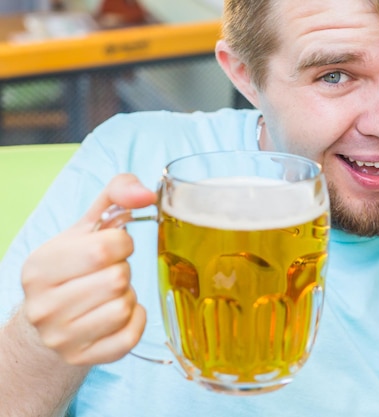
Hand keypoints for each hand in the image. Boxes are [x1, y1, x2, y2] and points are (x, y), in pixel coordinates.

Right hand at [21, 174, 156, 364]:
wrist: (50, 320)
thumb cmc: (74, 266)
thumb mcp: (88, 226)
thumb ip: (117, 195)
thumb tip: (146, 193)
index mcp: (40, 267)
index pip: (106, 248)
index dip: (123, 244)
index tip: (114, 248)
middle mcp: (43, 306)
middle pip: (118, 279)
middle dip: (123, 271)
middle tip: (110, 273)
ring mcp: (61, 337)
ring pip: (125, 307)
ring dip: (128, 295)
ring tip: (109, 293)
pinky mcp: (83, 358)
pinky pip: (131, 335)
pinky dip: (136, 319)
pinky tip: (119, 312)